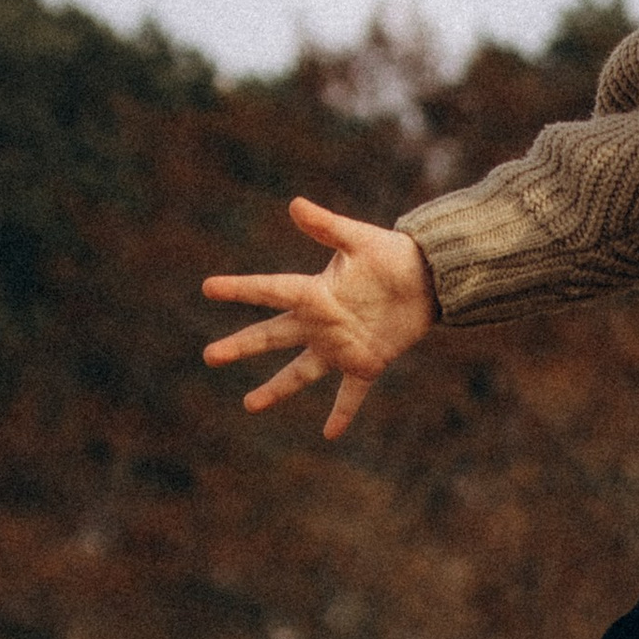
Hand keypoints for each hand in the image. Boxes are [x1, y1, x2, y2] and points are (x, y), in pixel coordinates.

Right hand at [201, 198, 435, 439]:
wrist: (430, 278)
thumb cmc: (393, 255)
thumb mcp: (359, 239)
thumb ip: (327, 226)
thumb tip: (295, 204)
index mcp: (315, 292)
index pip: (269, 289)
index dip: (240, 289)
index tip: (208, 288)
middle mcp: (320, 322)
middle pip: (273, 336)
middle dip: (241, 346)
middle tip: (209, 356)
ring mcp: (340, 346)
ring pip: (300, 372)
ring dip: (276, 389)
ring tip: (249, 405)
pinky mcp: (366, 363)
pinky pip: (350, 393)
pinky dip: (342, 413)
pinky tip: (330, 434)